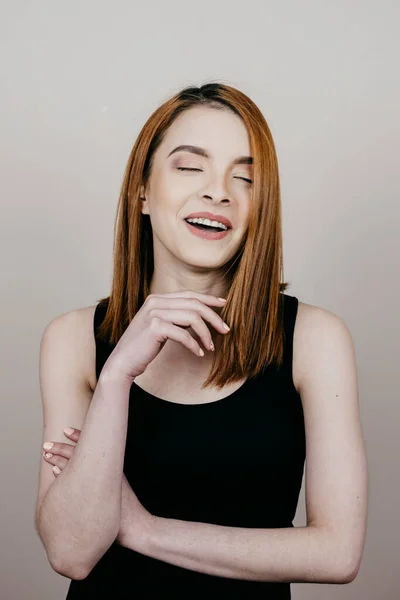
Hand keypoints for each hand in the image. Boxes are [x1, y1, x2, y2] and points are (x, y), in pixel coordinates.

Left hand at [42, 427, 155, 549]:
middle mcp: (101, 472)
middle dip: (61, 447)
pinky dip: (62, 476)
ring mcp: (94, 486)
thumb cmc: (128, 505)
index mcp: (109, 465)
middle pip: (77, 454)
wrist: (135, 525)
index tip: (65, 430)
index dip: (77, 436)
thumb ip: (109, 471)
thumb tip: (96, 463)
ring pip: (71, 467)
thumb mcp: (120, 482)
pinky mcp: (89, 499)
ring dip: (57, 460)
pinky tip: (53, 472)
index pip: (90, 444)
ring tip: (46, 455)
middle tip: (47, 444)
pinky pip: (71, 484)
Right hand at [104, 290, 228, 382]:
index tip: (224, 305)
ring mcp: (154, 313)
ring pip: (192, 318)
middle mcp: (155, 302)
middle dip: (213, 317)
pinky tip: (198, 353)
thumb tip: (200, 315)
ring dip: (206, 334)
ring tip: (210, 347)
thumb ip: (175, 317)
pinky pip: (184, 334)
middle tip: (226, 330)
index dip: (208, 299)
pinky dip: (194, 345)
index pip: (189, 295)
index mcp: (157, 299)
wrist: (122, 362)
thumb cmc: (143, 347)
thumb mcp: (160, 327)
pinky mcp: (155, 327)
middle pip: (194, 304)